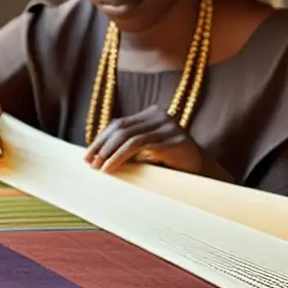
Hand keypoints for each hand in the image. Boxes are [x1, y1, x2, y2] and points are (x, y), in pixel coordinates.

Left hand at [84, 105, 202, 173]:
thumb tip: (95, 155)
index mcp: (153, 114)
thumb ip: (129, 147)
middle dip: (102, 146)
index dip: (100, 139)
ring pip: (129, 137)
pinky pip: (140, 147)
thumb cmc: (171, 164)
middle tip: (89, 163)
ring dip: (109, 154)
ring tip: (99, 168)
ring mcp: (169, 127)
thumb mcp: (147, 151)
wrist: (201, 172)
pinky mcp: (173, 140)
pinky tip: (111, 168)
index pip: (119, 123)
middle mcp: (161, 116)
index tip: (86, 156)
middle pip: (122, 128)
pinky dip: (121, 157)